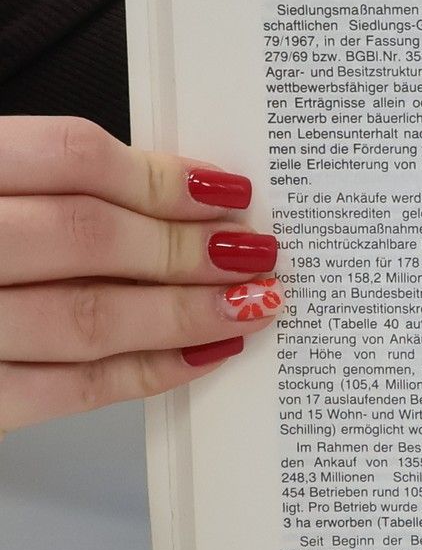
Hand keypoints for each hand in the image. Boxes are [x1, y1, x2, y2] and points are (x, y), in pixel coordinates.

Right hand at [0, 117, 281, 435]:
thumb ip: (34, 179)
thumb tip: (167, 190)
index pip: (70, 157)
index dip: (162, 177)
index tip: (229, 192)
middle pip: (89, 238)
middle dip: (189, 250)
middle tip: (258, 253)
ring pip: (84, 318)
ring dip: (182, 314)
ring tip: (252, 304)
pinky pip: (58, 392)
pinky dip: (141, 375)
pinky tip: (199, 357)